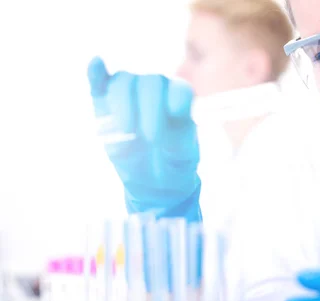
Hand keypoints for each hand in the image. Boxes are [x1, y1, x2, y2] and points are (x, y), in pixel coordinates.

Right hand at [87, 57, 200, 221]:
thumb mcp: (183, 153)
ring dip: (124, 104)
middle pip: (150, 82)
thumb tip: (172, 117)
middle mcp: (156, 88)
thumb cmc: (174, 160)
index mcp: (179, 97)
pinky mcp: (104, 103)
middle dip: (151, 110)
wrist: (153, 177)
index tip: (171, 125)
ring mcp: (129, 93)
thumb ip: (179, 136)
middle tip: (151, 139)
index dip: (175, 103)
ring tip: (126, 131)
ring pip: (124, 81)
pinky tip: (95, 63)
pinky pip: (99, 83)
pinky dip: (95, 74)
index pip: (179, 89)